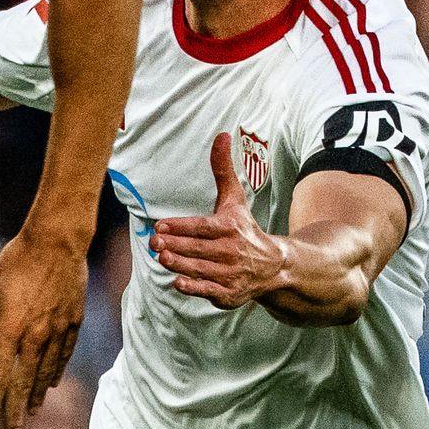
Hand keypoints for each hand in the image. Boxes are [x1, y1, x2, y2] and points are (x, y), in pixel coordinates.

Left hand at [0, 223, 88, 428]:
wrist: (57, 241)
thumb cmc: (17, 262)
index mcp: (11, 331)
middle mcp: (35, 337)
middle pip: (24, 383)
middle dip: (16, 411)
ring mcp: (57, 331)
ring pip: (45, 373)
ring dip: (35, 395)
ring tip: (30, 413)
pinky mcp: (74, 321)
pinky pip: (63, 355)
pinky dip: (56, 372)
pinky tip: (51, 383)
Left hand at [149, 132, 288, 309]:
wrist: (274, 267)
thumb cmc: (244, 229)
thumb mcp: (234, 199)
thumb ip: (223, 170)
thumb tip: (222, 135)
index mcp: (231, 227)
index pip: (202, 226)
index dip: (181, 226)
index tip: (160, 224)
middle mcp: (231, 251)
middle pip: (199, 248)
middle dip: (175, 245)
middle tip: (154, 241)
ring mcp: (230, 274)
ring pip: (201, 269)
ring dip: (180, 263)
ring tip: (160, 257)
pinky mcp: (229, 294)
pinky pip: (209, 291)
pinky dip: (194, 287)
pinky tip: (177, 282)